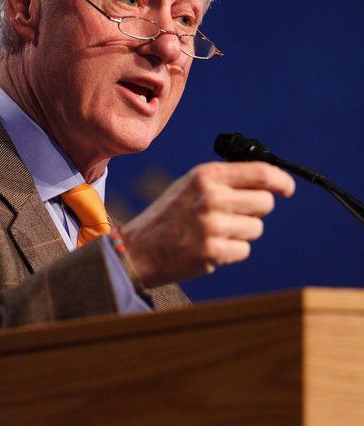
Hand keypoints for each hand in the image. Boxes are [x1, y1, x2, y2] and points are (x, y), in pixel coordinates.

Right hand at [121, 161, 294, 287]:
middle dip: (257, 210)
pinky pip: (244, 249)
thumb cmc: (170, 215)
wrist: (138, 249)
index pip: (260, 173)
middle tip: (237, 214)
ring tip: (214, 232)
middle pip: (265, 203)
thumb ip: (225, 180)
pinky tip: (209, 247)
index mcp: (206, 175)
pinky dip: (232, 251)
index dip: (281, 181)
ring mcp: (213, 226)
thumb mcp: (191, 185)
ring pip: (256, 228)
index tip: (287, 188)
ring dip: (242, 232)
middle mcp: (212, 197)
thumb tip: (269, 181)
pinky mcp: (214, 252)